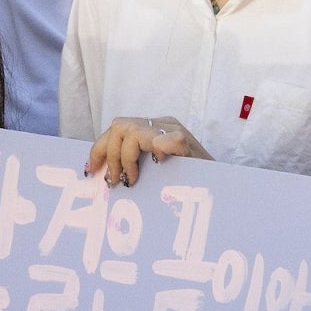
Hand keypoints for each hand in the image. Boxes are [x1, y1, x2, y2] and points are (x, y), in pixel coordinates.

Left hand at [83, 115, 206, 185]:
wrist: (220, 185)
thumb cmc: (186, 182)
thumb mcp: (155, 172)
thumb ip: (135, 166)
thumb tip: (103, 176)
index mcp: (153, 130)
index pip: (117, 130)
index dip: (99, 149)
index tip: (90, 170)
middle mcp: (162, 125)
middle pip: (119, 126)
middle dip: (108, 154)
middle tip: (113, 181)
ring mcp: (174, 130)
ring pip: (132, 131)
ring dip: (125, 158)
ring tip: (133, 179)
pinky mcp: (186, 141)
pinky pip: (164, 141)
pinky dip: (157, 151)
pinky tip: (158, 165)